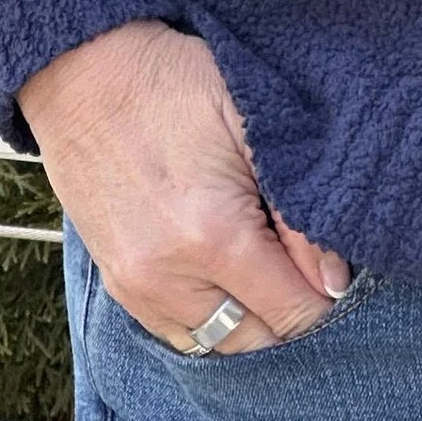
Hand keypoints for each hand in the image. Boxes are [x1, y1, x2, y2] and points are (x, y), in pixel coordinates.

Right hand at [19, 20, 348, 355]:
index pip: (293, 314)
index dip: (327, 302)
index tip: (338, 279)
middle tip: (306, 275)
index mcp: (214, 235)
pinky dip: (209, 322)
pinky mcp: (116, 284)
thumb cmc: (175, 84)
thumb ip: (298, 212)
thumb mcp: (255, 126)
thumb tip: (334, 280)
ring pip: (214, 347)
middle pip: (256, 344)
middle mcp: (171, 277)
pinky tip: (226, 283)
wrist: (83, 73)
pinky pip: (176, 335)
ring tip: (268, 278)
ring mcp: (137, 287)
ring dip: (250, 325)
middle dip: (291, 319)